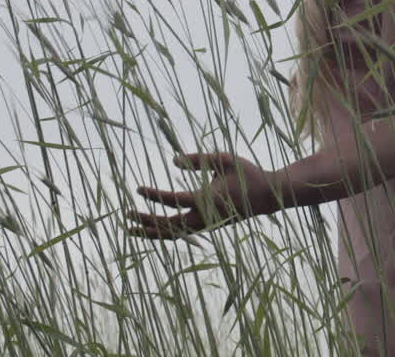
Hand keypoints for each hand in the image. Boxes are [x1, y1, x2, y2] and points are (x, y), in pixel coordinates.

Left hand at [126, 152, 277, 239]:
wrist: (269, 197)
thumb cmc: (248, 174)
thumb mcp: (225, 159)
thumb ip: (198, 159)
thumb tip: (173, 162)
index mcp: (207, 200)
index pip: (173, 200)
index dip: (153, 195)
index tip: (138, 189)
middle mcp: (204, 217)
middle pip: (168, 225)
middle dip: (144, 221)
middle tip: (125, 214)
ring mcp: (206, 226)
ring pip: (173, 234)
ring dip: (151, 233)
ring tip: (130, 230)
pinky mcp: (208, 227)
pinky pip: (181, 233)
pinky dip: (164, 233)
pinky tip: (152, 229)